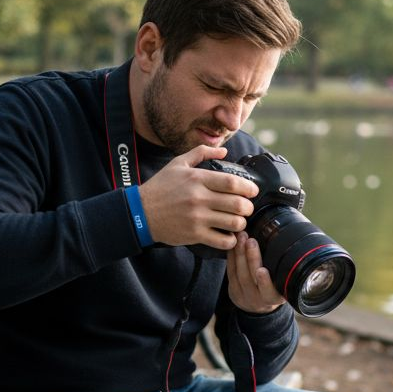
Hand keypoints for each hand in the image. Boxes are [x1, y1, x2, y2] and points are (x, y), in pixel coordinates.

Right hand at [136, 145, 257, 248]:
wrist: (140, 212)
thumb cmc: (160, 188)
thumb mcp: (178, 163)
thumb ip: (201, 153)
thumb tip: (223, 150)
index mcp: (197, 179)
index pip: (232, 182)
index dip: (249, 187)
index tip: (252, 191)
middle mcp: (198, 198)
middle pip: (237, 204)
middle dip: (248, 207)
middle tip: (246, 207)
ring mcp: (197, 218)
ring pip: (233, 223)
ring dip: (241, 223)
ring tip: (238, 221)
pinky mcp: (194, 235)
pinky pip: (222, 241)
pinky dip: (231, 240)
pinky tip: (229, 236)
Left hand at [226, 232, 285, 313]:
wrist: (260, 306)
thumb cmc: (276, 290)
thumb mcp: (284, 286)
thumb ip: (284, 272)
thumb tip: (287, 245)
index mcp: (274, 299)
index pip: (269, 293)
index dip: (265, 282)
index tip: (262, 270)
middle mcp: (257, 300)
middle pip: (250, 279)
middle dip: (251, 258)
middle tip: (251, 241)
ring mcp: (243, 296)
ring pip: (238, 274)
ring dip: (239, 253)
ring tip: (242, 237)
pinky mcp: (232, 290)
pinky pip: (230, 271)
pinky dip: (231, 256)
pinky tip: (233, 244)